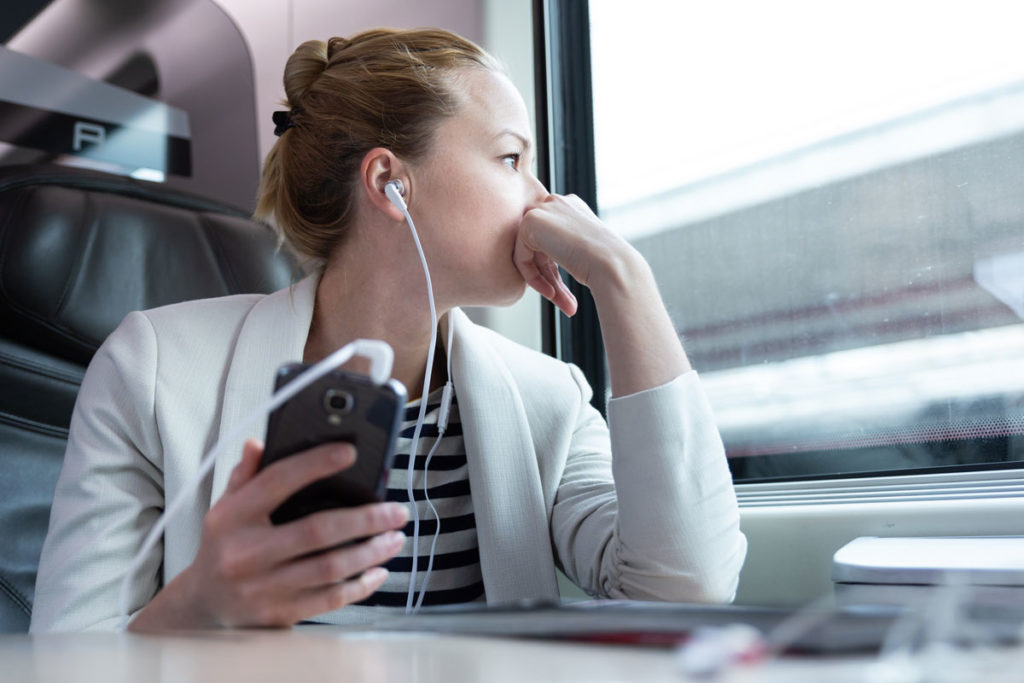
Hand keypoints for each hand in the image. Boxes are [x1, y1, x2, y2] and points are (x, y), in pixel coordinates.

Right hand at [131, 439, 407, 629]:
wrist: (204, 604)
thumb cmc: (224, 545)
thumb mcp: (226, 506)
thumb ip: (246, 475)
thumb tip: (258, 444)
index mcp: (232, 518)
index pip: (277, 482)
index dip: (314, 464)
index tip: (350, 452)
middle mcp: (245, 553)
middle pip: (317, 531)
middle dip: (366, 519)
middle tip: (397, 511)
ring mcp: (262, 588)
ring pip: (330, 568)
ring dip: (371, 552)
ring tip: (395, 538)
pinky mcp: (278, 614)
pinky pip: (329, 599)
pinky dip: (359, 586)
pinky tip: (378, 571)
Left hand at [513, 193, 635, 315]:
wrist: (612, 264)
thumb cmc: (607, 263)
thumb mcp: (584, 251)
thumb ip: (562, 249)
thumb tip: (540, 264)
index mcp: (571, 206)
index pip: (551, 239)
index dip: (553, 269)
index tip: (564, 293)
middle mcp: (556, 202)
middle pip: (539, 247)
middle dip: (549, 277)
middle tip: (566, 303)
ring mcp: (543, 209)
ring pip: (529, 254)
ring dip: (543, 281)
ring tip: (563, 303)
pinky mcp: (530, 222)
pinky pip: (521, 257)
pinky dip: (532, 278)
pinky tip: (550, 292)